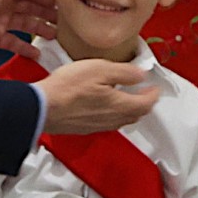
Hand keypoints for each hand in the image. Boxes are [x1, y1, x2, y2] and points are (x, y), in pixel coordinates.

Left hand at [0, 0, 57, 52]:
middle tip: (63, 19)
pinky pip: (13, 43)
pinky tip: (37, 54)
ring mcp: (0, 21)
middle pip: (31, 7)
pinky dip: (25, 48)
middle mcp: (4, 4)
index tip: (62, 0)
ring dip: (40, 29)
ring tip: (55, 36)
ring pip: (25, 24)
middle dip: (47, 12)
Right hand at [35, 58, 160, 133]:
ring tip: (129, 98)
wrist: (41, 108)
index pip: (146, 104)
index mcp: (120, 105)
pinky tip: (106, 106)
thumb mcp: (100, 69)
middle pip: (137, 115)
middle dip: (144, 103)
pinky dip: (115, 114)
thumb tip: (140, 75)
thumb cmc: (67, 88)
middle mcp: (112, 120)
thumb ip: (124, 73)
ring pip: (123, 121)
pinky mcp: (85, 128)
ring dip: (130, 110)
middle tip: (146, 93)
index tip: (156, 88)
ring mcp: (98, 126)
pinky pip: (108, 123)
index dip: (154, 95)